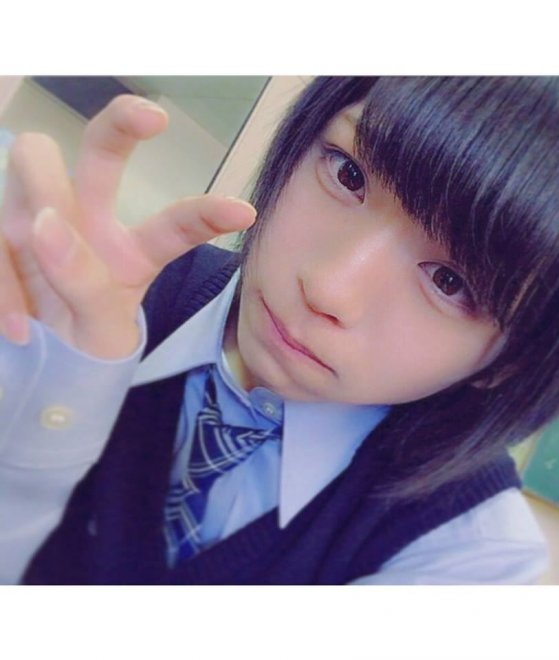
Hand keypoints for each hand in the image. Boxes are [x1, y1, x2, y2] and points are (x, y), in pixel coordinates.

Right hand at [0, 95, 255, 358]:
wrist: (36, 358)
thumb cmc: (81, 342)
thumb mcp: (99, 333)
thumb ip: (86, 286)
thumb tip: (46, 224)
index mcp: (134, 252)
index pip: (174, 226)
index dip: (205, 214)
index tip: (245, 211)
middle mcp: (90, 220)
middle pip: (103, 151)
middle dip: (123, 126)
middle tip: (150, 118)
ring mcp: (38, 217)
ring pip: (34, 161)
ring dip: (39, 192)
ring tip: (37, 254)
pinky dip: (3, 280)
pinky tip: (18, 328)